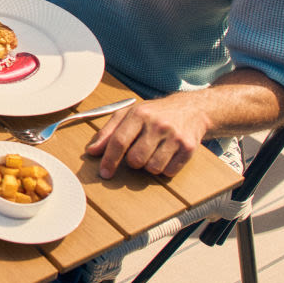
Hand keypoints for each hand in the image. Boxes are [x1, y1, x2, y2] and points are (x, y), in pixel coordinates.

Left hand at [85, 95, 211, 178]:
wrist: (191, 109)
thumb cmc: (154, 114)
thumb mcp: (129, 115)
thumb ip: (108, 132)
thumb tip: (92, 151)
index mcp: (139, 114)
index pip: (119, 141)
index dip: (109, 159)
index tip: (104, 173)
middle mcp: (158, 124)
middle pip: (136, 159)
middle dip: (133, 162)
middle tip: (139, 151)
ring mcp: (175, 136)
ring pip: (153, 168)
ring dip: (149, 166)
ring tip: (154, 152)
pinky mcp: (189, 148)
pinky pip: (169, 172)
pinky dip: (165, 169)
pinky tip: (167, 155)